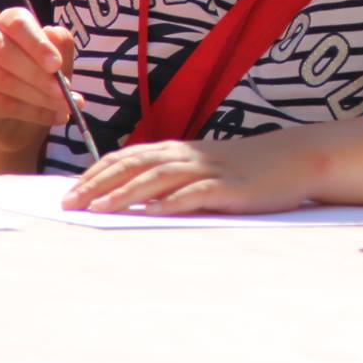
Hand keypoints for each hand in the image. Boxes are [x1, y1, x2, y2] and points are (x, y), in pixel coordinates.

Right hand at [0, 6, 79, 132]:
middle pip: (7, 53)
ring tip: (65, 106)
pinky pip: (3, 104)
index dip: (37, 44)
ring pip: (5, 80)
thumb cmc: (42, 78)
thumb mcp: (58, 61)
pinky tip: (55, 117)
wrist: (19, 120)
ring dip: (41, 97)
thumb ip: (60, 45)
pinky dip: (34, 112)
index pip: (18, 24)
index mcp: (10, 22)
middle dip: (39, 75)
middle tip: (64, 91)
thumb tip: (53, 34)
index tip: (56, 65)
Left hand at [62, 136, 314, 214]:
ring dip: (126, 193)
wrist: (293, 159)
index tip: (69, 191)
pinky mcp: (230, 188)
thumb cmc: (244, 168)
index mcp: (177, 151)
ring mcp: (209, 170)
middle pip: (134, 165)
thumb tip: (130, 195)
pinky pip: (197, 194)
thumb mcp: (202, 167)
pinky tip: (153, 212)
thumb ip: (170, 177)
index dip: (95, 173)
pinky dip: (172, 202)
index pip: (126, 157)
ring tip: (99, 208)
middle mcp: (188, 156)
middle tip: (69, 203)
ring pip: (159, 178)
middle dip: (98, 184)